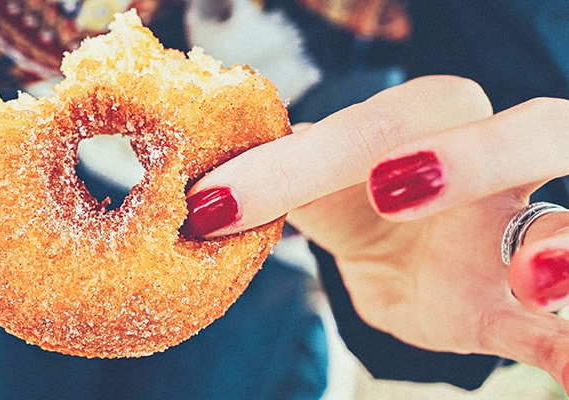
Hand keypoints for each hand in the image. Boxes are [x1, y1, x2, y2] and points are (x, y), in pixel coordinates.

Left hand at [186, 75, 568, 388]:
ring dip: (559, 248)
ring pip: (567, 223)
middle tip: (392, 188)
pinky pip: (559, 325)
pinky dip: (567, 345)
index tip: (231, 200)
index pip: (385, 120)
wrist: (403, 256)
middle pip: (532, 130)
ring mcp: (521, 234)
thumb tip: (203, 196)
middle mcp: (499, 164)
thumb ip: (275, 181)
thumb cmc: (357, 200)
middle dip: (474, 155)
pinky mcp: (520, 308)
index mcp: (435, 118)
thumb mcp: (312, 186)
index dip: (310, 155)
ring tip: (534, 277)